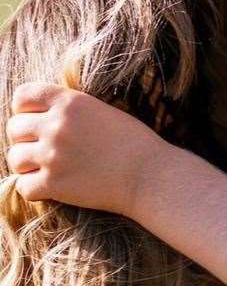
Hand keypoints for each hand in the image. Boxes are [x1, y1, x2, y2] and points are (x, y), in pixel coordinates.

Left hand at [5, 83, 170, 215]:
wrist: (152, 176)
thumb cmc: (135, 144)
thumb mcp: (104, 112)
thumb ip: (71, 110)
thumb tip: (39, 117)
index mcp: (71, 103)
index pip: (23, 96)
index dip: (26, 109)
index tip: (38, 120)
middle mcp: (57, 126)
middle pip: (14, 128)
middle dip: (26, 139)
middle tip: (46, 149)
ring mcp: (53, 156)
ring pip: (15, 158)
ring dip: (27, 165)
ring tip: (47, 169)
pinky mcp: (54, 184)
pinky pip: (23, 187)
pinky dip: (35, 189)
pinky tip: (52, 187)